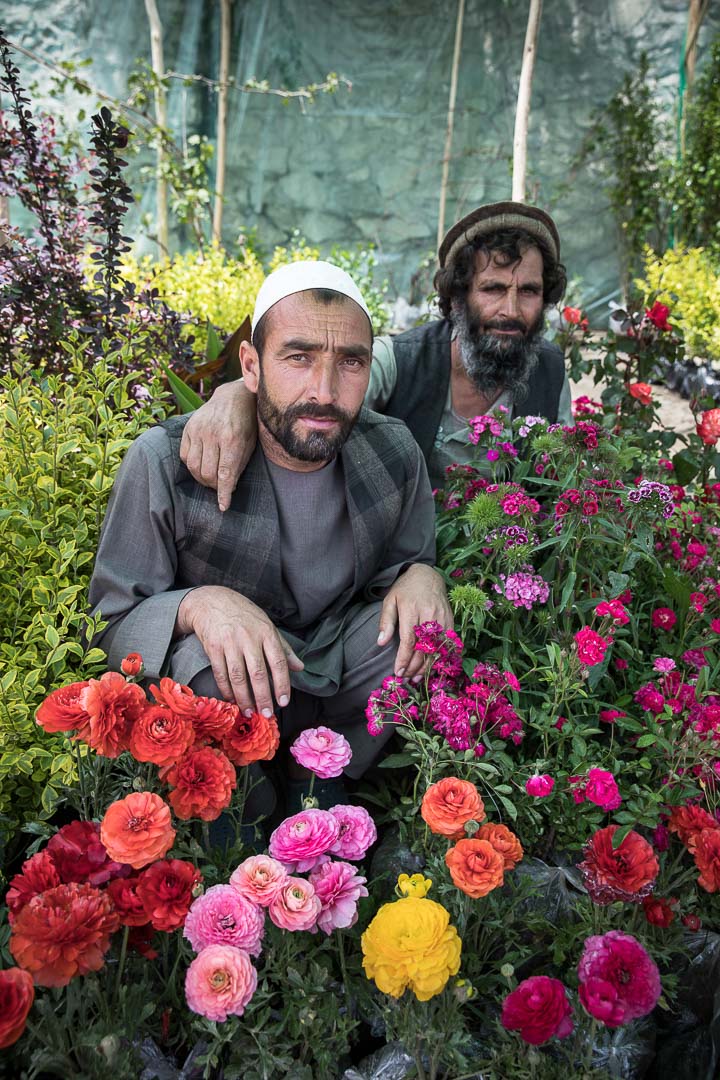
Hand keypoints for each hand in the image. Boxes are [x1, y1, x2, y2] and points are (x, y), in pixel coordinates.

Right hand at [177, 586, 303, 714]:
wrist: (211, 601)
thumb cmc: (244, 615)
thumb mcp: (267, 626)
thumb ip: (283, 648)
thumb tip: (300, 667)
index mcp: (266, 632)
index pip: (279, 662)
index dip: (282, 683)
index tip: (284, 701)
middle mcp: (249, 637)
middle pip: (258, 673)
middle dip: (264, 697)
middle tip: (267, 714)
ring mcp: (230, 642)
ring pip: (238, 676)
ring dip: (244, 698)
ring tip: (250, 712)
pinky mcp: (213, 647)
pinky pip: (220, 673)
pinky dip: (227, 690)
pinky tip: (232, 700)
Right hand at [180, 381, 257, 510]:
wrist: (234, 396)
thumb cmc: (246, 423)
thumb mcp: (250, 444)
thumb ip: (238, 466)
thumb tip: (227, 489)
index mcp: (232, 438)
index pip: (224, 473)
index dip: (222, 493)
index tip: (222, 507)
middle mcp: (212, 434)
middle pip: (207, 473)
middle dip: (213, 486)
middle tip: (220, 487)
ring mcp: (198, 430)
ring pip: (193, 467)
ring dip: (201, 478)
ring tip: (211, 478)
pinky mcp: (188, 428)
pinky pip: (184, 455)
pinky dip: (192, 465)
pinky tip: (202, 464)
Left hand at [376, 564, 453, 680]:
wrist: (428, 575)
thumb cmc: (405, 589)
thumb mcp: (390, 600)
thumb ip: (386, 622)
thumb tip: (381, 643)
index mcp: (412, 609)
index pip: (409, 640)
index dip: (404, 659)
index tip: (397, 672)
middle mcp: (430, 615)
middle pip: (424, 648)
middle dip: (414, 667)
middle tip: (405, 678)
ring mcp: (443, 618)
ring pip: (437, 649)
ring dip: (427, 667)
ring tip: (416, 678)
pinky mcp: (451, 621)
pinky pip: (447, 645)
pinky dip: (439, 658)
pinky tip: (431, 668)